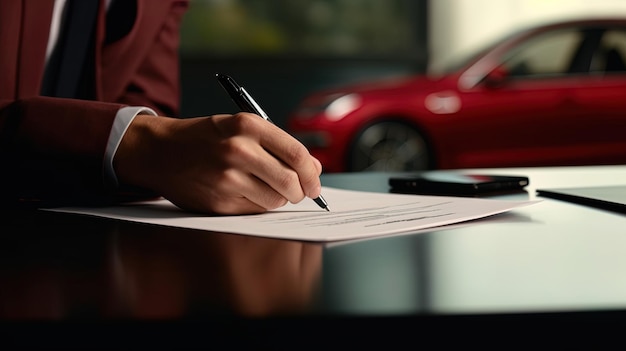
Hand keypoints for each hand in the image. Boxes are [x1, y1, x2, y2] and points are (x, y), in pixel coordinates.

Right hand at [113, 113, 322, 213]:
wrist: (159, 151)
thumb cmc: (206, 138)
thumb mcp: (240, 128)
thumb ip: (278, 146)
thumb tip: (315, 168)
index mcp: (248, 126)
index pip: (297, 153)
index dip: (312, 173)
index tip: (315, 183)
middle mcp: (239, 150)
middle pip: (290, 181)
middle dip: (301, 192)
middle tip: (298, 193)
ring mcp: (228, 177)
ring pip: (275, 200)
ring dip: (278, 199)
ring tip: (266, 189)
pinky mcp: (219, 201)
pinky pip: (254, 210)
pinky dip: (258, 206)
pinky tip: (245, 193)